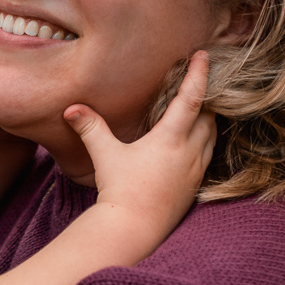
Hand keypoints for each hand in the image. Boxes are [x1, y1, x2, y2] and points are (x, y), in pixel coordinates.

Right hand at [63, 50, 215, 235]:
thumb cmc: (119, 189)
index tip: (205, 56)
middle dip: (207, 99)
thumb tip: (71, 109)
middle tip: (201, 84)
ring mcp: (195, 172)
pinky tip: (194, 145)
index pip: (191, 98)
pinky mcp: (195, 188)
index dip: (199, 75)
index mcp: (170, 139)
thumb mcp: (104, 155)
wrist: (133, 228)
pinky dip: (206, 144)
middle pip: (209, 116)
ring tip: (201, 111)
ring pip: (213, 138)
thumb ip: (91, 128)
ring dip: (209, 122)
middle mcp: (189, 153)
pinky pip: (208, 158)